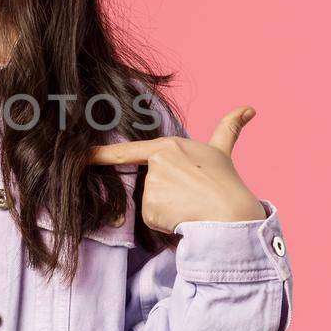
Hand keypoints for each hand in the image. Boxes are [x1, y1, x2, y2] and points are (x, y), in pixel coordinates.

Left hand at [86, 106, 265, 228]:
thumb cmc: (226, 183)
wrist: (232, 214)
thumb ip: (229, 128)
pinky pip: (152, 219)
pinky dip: (165, 223)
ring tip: (190, 206)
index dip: (100, 155)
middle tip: (191, 196)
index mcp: (168, 147)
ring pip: (151, 203)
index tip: (79, 156)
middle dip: (166, 194)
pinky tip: (183, 218)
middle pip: (148, 184)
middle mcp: (156, 163)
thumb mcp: (223, 151)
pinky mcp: (150, 208)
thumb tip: (251, 108)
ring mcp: (152, 185)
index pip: (127, 152)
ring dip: (167, 209)